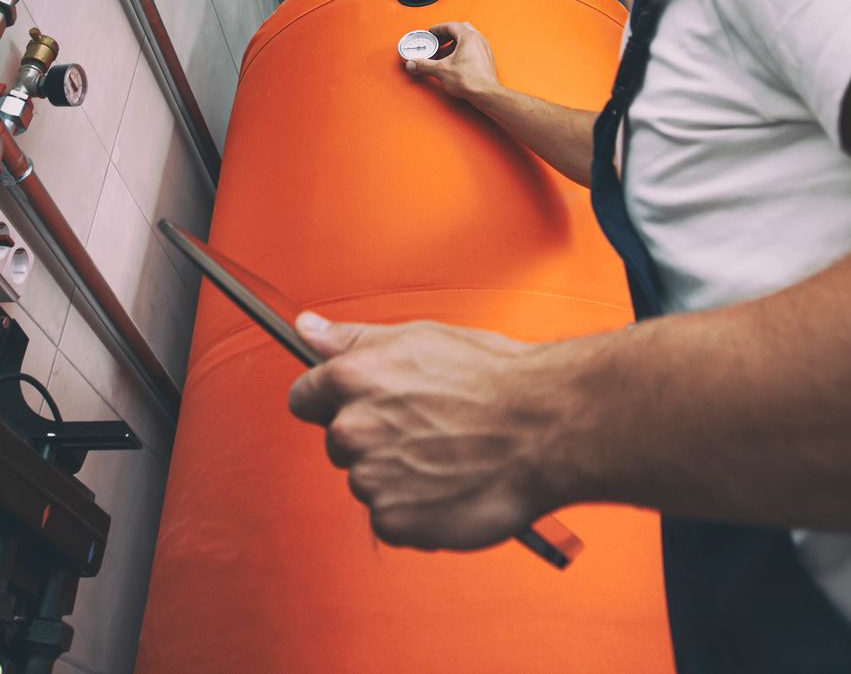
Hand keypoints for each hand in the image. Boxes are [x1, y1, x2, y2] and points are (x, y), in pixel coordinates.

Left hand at [286, 312, 555, 550]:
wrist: (546, 429)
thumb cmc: (494, 380)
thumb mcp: (419, 339)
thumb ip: (352, 339)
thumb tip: (307, 328)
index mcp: (352, 378)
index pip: (304, 398)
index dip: (334, 401)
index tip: (364, 406)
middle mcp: (353, 428)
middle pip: (339, 442)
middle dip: (373, 438)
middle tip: (427, 429)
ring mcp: (371, 479)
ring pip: (367, 481)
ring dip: (396, 476)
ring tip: (447, 458)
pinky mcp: (393, 521)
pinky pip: (389, 518)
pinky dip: (415, 511)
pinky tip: (449, 487)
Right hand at [406, 21, 501, 102]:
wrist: (486, 93)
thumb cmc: (471, 80)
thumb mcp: (441, 70)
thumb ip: (424, 65)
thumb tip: (413, 64)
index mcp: (468, 37)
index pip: (450, 25)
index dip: (438, 28)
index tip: (431, 33)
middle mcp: (478, 40)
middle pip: (460, 29)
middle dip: (446, 35)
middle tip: (437, 42)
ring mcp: (484, 49)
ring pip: (467, 39)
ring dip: (454, 43)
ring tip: (444, 53)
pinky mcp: (486, 58)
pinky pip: (472, 48)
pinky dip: (462, 51)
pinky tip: (455, 61)